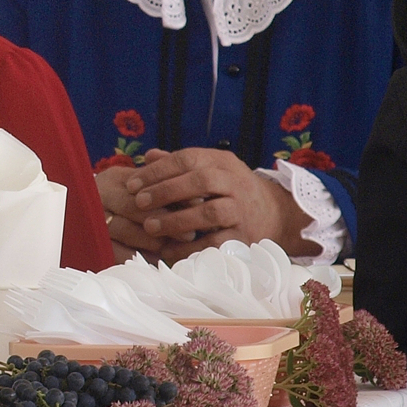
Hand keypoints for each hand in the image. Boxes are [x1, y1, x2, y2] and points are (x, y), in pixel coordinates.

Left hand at [105, 147, 318, 262]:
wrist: (274, 214)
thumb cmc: (230, 190)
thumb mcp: (211, 169)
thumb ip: (180, 164)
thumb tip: (148, 156)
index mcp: (222, 162)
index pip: (188, 158)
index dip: (158, 170)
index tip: (132, 184)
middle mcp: (235, 183)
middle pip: (200, 181)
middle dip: (166, 191)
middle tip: (139, 203)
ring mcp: (242, 210)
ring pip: (210, 212)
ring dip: (177, 220)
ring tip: (150, 227)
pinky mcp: (244, 236)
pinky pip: (216, 242)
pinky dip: (191, 247)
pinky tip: (168, 250)